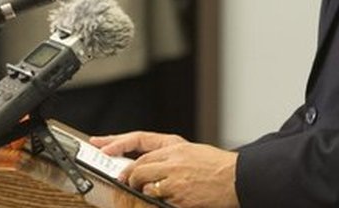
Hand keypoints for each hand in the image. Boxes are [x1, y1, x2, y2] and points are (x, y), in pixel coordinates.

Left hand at [93, 132, 239, 207]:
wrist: (236, 178)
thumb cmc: (216, 166)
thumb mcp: (190, 152)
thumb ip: (168, 156)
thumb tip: (145, 165)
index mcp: (174, 144)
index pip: (137, 139)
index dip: (116, 142)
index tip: (102, 146)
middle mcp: (172, 157)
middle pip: (137, 165)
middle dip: (128, 174)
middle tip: (123, 179)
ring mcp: (174, 176)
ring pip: (144, 183)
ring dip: (143, 188)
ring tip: (151, 189)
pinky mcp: (178, 194)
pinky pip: (157, 197)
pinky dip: (158, 198)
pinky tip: (168, 197)